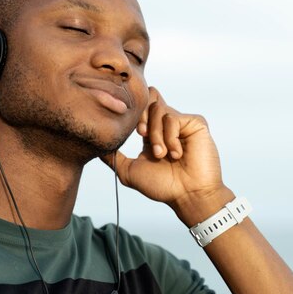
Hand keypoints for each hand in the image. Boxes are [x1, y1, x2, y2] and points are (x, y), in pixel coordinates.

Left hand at [102, 87, 233, 224]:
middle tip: (142, 136)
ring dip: (156, 135)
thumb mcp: (129, 172)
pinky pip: (174, 118)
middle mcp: (167, 124)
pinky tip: (177, 154)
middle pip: (149, 99)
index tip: (134, 133)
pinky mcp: (195, 123)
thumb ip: (113, 157)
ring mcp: (182, 122)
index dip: (133, 113)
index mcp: (153, 133)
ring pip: (159, 109)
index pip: (142, 106)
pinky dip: (170, 137)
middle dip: (141, 117)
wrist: (188, 194)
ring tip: (162, 155)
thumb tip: (96, 148)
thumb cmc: (163, 186)